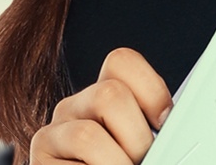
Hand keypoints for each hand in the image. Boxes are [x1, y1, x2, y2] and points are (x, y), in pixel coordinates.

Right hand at [28, 48, 171, 164]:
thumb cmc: (127, 161)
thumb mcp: (140, 140)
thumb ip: (152, 126)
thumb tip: (177, 127)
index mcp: (103, 92)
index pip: (121, 61)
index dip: (150, 89)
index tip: (164, 123)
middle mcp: (72, 106)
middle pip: (109, 93)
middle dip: (136, 135)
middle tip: (143, 159)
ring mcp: (51, 133)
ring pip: (86, 134)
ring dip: (116, 161)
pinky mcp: (39, 162)